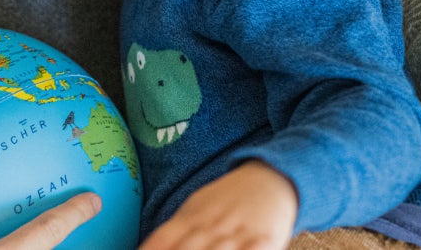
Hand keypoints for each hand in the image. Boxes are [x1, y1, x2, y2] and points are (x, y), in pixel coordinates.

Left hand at [139, 160, 297, 249]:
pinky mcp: (264, 241)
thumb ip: (174, 233)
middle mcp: (210, 225)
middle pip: (186, 249)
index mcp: (191, 217)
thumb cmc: (229, 199)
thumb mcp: (196, 209)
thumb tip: (148, 248)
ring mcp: (237, 233)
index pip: (163, 240)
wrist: (271, 177)